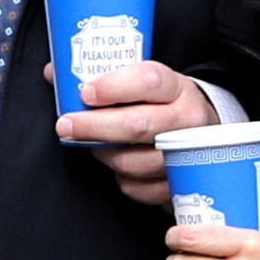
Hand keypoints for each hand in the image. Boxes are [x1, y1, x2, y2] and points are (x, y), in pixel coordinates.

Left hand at [50, 60, 217, 206]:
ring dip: (105, 155)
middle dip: (94, 127)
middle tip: (66, 125)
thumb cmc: (164, 104)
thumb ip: (103, 76)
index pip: (148, 81)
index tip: (85, 93)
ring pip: (134, 161)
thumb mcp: (144, 82)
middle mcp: (187, 120)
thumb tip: (54, 72)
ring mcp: (186, 155)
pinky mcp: (179, 183)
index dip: (113, 86)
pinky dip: (121, 178)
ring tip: (93, 144)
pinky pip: (138, 188)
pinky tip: (118, 163)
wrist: (204, 131)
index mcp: (177, 88)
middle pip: (138, 125)